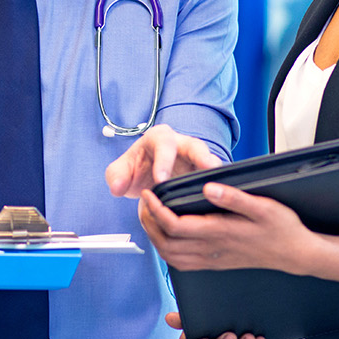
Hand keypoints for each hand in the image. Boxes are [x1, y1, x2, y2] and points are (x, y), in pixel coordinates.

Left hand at [105, 124, 222, 198]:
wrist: (146, 177)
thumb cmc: (136, 169)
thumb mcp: (120, 171)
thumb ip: (116, 176)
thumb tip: (118, 186)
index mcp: (159, 138)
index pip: (164, 145)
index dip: (164, 161)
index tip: (160, 179)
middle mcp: (182, 144)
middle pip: (196, 146)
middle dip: (202, 156)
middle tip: (208, 167)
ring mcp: (196, 159)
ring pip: (210, 161)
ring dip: (215, 173)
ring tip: (223, 185)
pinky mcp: (204, 174)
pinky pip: (213, 178)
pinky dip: (217, 187)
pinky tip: (222, 200)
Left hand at [138, 183, 319, 273]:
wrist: (296, 254)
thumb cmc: (282, 228)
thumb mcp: (264, 206)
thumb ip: (234, 197)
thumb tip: (208, 188)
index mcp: (219, 232)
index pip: (175, 225)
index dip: (156, 210)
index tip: (149, 193)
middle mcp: (212, 250)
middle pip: (165, 243)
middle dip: (148, 223)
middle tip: (143, 203)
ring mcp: (212, 260)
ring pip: (170, 256)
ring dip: (154, 237)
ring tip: (150, 216)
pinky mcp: (215, 264)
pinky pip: (181, 263)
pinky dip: (166, 250)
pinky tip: (167, 236)